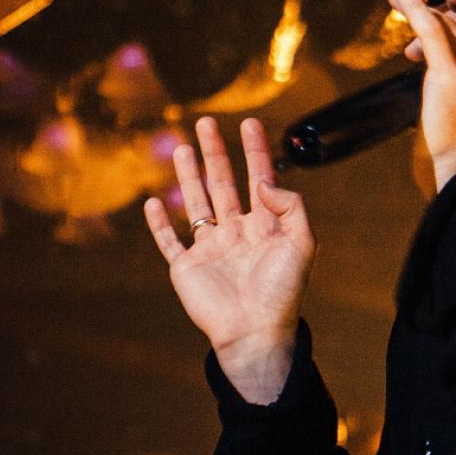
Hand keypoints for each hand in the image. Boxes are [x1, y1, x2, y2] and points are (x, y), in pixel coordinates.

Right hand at [145, 117, 314, 402]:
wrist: (254, 332)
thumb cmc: (282, 293)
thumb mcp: (302, 244)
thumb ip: (291, 208)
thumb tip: (263, 181)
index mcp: (265, 227)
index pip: (259, 179)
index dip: (254, 151)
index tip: (250, 123)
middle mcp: (237, 234)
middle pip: (223, 184)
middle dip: (216, 153)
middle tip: (207, 122)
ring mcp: (211, 250)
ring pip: (196, 204)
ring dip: (188, 175)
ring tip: (182, 146)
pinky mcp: (187, 267)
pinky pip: (170, 241)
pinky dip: (159, 223)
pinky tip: (153, 201)